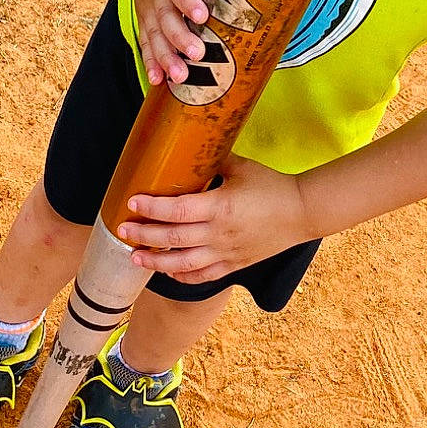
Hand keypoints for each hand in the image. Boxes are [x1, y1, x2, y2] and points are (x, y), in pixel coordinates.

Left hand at [118, 155, 311, 283]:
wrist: (303, 212)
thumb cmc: (272, 186)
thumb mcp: (240, 167)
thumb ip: (213, 161)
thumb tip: (190, 150)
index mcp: (220, 207)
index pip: (178, 210)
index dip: (152, 207)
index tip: (133, 202)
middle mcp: (219, 234)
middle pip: (173, 239)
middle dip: (144, 235)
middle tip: (123, 230)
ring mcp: (226, 253)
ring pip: (183, 265)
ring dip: (156, 262)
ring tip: (136, 257)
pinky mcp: (234, 265)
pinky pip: (203, 277)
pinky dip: (182, 277)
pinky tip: (167, 272)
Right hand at [132, 0, 215, 85]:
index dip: (188, 2)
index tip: (202, 16)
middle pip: (166, 17)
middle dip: (180, 39)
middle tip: (198, 55)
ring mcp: (147, 8)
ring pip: (154, 35)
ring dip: (165, 58)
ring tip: (180, 76)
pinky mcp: (144, 21)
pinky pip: (145, 43)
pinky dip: (150, 62)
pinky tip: (157, 79)